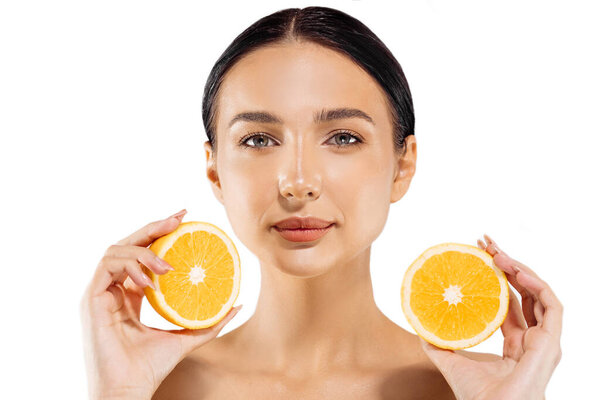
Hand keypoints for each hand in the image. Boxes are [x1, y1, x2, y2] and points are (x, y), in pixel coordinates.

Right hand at [80, 209, 241, 399]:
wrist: (131, 388)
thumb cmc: (152, 367)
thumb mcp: (187, 336)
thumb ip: (210, 321)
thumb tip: (238, 304)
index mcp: (131, 294)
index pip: (142, 255)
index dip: (160, 235)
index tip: (183, 221)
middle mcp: (114, 289)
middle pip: (129, 245)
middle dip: (153, 228)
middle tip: (178, 220)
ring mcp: (101, 293)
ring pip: (116, 251)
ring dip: (143, 251)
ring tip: (167, 265)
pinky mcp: (91, 299)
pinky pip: (107, 267)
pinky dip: (129, 266)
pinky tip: (150, 279)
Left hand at [419, 234, 562, 399]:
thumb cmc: (476, 396)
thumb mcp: (451, 362)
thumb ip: (437, 344)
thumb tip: (418, 325)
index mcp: (515, 343)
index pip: (509, 302)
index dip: (497, 278)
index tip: (481, 256)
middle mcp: (532, 338)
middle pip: (523, 293)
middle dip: (507, 265)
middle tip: (487, 244)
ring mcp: (543, 340)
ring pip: (538, 294)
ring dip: (520, 269)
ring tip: (497, 253)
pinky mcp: (551, 342)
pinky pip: (552, 306)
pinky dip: (537, 285)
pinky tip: (516, 270)